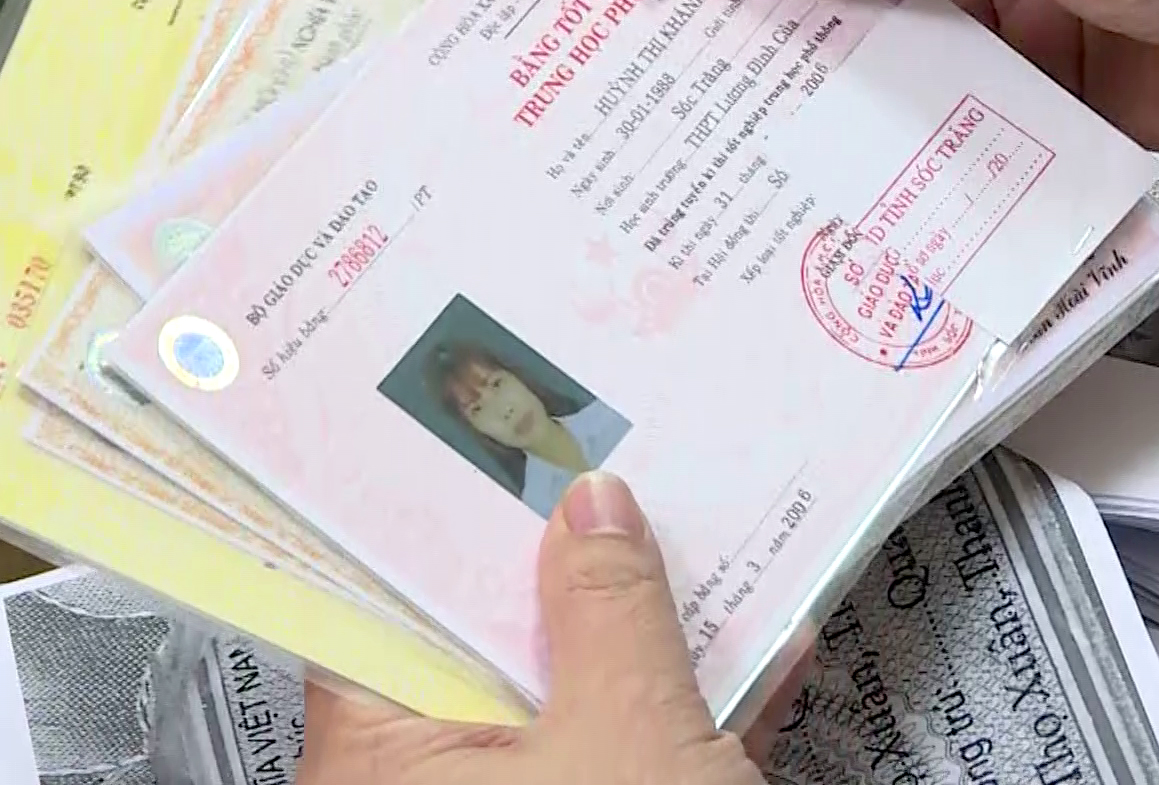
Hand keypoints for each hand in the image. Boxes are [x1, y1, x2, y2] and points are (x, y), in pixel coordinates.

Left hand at [297, 472, 797, 784]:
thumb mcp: (628, 736)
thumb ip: (608, 609)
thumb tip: (591, 510)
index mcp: (382, 762)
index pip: (376, 602)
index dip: (429, 513)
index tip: (480, 432)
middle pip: (486, 637)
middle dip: (567, 556)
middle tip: (609, 466)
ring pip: (571, 690)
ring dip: (648, 624)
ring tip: (700, 536)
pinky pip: (629, 749)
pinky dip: (689, 703)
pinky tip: (758, 647)